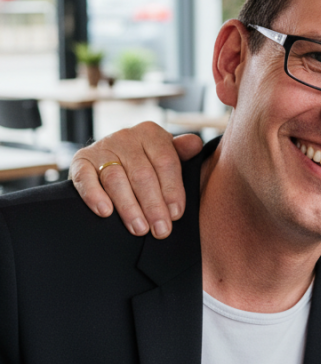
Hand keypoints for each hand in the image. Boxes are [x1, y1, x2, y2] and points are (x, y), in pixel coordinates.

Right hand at [69, 122, 203, 238]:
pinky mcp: (80, 161)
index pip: (165, 162)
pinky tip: (105, 212)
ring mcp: (101, 148)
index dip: (172, 190)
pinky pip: (85, 178)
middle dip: (153, 205)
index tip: (176, 214)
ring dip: (129, 207)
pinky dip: (94, 196)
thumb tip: (196, 144)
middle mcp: (126, 137)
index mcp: (151, 134)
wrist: (109, 160)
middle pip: (142, 174)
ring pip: (116, 179)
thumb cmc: (147, 163)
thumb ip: (181, 153)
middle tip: (161, 230)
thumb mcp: (167, 156)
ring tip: (139, 229)